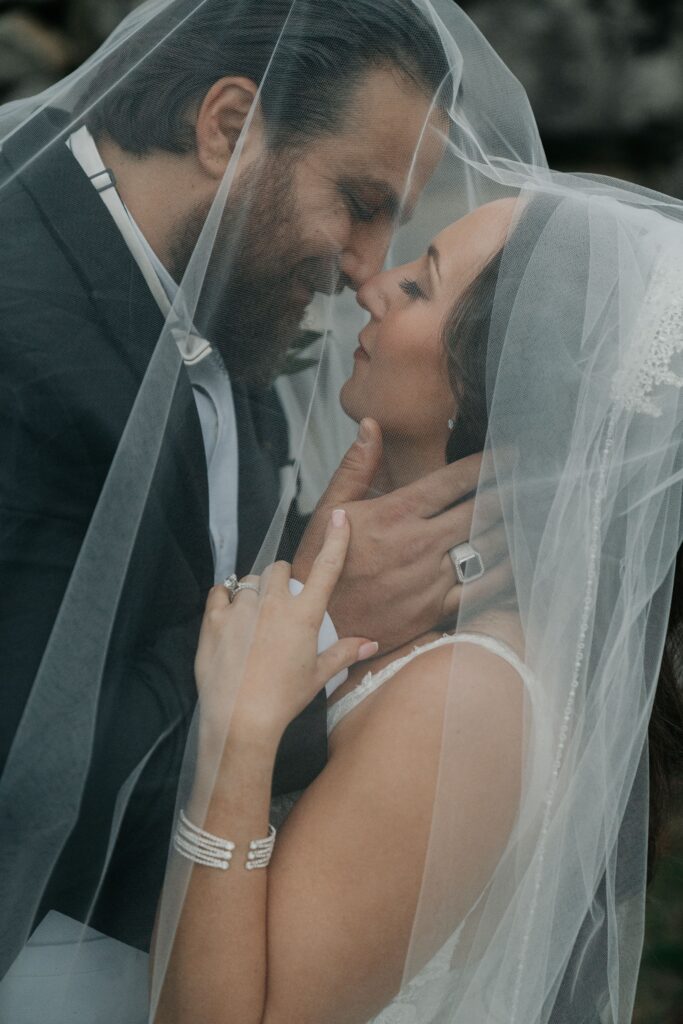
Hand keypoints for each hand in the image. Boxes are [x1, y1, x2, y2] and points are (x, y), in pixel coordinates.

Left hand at [195, 510, 376, 747]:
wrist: (239, 719)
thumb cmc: (283, 699)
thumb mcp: (317, 676)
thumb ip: (344, 653)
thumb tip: (371, 644)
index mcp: (303, 616)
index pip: (325, 569)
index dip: (335, 540)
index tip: (339, 518)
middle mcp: (273, 604)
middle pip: (279, 569)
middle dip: (281, 580)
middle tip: (280, 604)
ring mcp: (242, 609)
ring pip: (250, 580)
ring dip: (255, 591)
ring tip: (254, 616)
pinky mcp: (214, 619)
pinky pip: (220, 592)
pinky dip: (225, 597)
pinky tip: (229, 614)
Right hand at [293, 419, 509, 652]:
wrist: (318, 623)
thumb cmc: (322, 562)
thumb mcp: (331, 508)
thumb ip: (357, 466)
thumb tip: (372, 425)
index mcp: (396, 514)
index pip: (453, 482)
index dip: (487, 466)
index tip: (510, 456)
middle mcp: (419, 543)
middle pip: (480, 512)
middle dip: (508, 494)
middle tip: (526, 484)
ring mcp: (431, 578)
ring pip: (487, 549)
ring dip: (510, 530)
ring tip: (526, 517)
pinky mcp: (435, 609)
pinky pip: (482, 590)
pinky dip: (504, 574)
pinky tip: (516, 563)